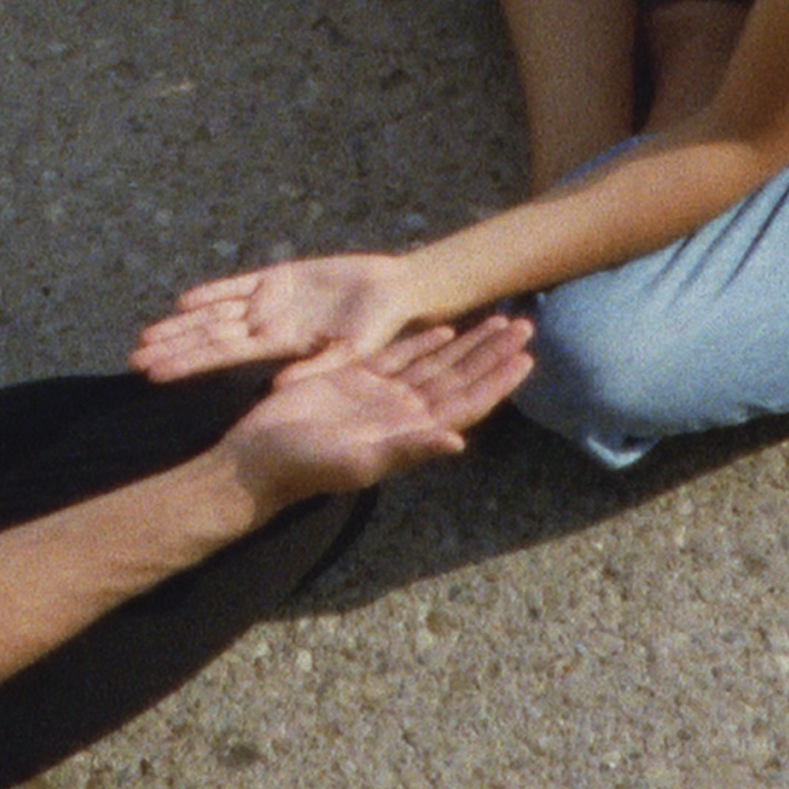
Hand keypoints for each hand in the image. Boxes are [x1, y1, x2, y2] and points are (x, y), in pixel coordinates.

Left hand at [132, 252, 421, 383]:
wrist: (396, 294)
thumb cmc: (380, 331)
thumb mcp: (353, 355)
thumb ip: (316, 368)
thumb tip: (275, 386)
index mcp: (278, 347)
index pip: (220, 356)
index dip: (185, 363)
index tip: (152, 375)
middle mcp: (266, 327)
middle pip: (208, 336)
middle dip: (173, 347)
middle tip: (133, 359)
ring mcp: (269, 301)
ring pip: (215, 313)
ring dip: (182, 324)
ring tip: (147, 337)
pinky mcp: (279, 276)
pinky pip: (238, 285)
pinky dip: (212, 292)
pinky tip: (183, 301)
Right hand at [217, 315, 534, 501]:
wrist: (262, 456)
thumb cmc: (309, 466)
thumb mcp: (361, 460)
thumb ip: (409, 448)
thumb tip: (459, 442)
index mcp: (411, 432)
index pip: (466, 403)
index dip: (497, 381)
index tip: (526, 359)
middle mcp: (403, 412)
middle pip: (459, 378)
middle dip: (492, 353)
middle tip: (525, 325)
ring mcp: (381, 394)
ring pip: (435, 364)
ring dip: (467, 344)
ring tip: (498, 321)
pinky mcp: (354, 378)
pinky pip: (398, 356)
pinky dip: (423, 343)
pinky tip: (446, 329)